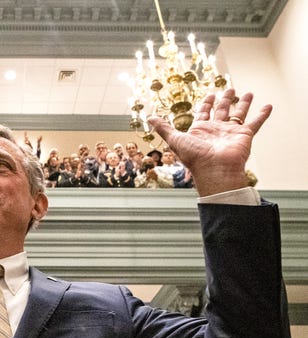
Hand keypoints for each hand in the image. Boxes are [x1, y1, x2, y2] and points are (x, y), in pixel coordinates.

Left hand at [148, 89, 270, 195]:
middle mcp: (216, 130)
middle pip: (222, 110)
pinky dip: (262, 114)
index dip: (206, 103)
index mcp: (200, 130)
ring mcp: (230, 132)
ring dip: (243, 103)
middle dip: (225, 99)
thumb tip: (149, 118)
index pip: (203, 112)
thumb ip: (163, 128)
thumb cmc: (194, 157)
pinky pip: (255, 122)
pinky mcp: (244, 135)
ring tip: (247, 92)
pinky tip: (268, 106)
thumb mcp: (174, 139)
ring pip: (239, 113)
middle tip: (229, 88)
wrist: (214, 170)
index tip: (210, 94)